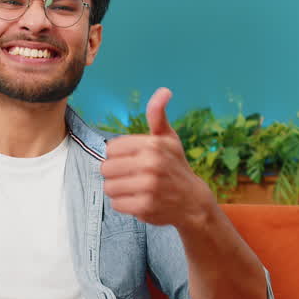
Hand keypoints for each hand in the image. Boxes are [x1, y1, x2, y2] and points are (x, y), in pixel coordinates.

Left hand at [101, 88, 212, 227]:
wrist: (193, 201)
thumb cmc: (176, 166)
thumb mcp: (168, 138)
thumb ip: (158, 115)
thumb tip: (164, 91)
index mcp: (152, 145)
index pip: (111, 148)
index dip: (119, 155)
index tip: (133, 159)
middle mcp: (150, 164)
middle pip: (106, 168)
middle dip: (116, 173)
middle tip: (132, 176)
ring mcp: (148, 187)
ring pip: (109, 187)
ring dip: (119, 189)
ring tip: (135, 188)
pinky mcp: (145, 207)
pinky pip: (116, 204)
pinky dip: (124, 204)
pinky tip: (138, 200)